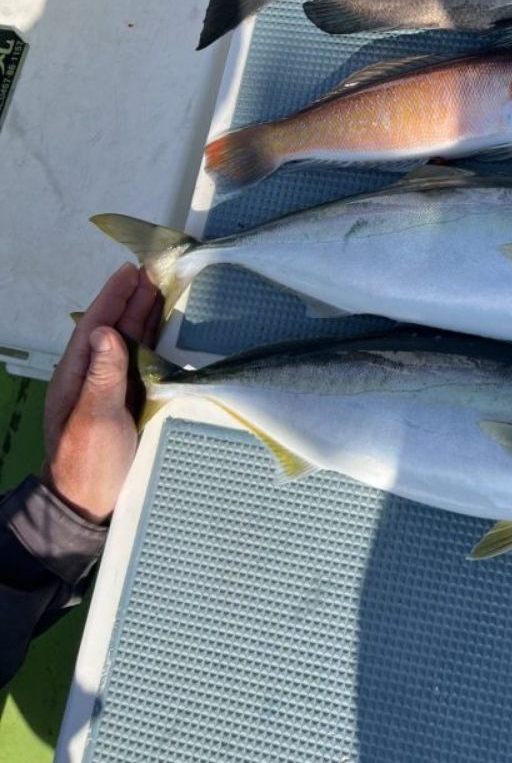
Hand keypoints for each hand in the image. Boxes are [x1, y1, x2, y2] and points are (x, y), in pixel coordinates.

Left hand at [42, 264, 162, 523]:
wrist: (87, 506)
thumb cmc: (87, 463)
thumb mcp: (94, 419)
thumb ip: (102, 376)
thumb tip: (108, 331)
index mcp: (78, 374)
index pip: (96, 325)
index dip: (113, 296)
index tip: (131, 270)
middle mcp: (94, 375)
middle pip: (114, 328)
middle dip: (133, 298)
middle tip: (157, 270)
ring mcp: (111, 388)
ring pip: (129, 342)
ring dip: (145, 316)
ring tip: (165, 289)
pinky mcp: (128, 401)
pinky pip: (142, 361)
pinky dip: (154, 341)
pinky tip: (168, 332)